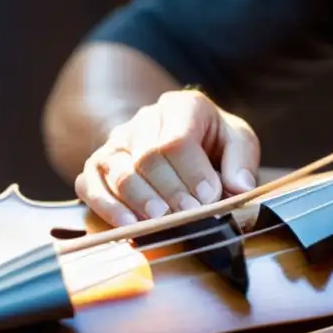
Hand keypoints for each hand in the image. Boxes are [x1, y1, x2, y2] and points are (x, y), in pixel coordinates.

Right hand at [75, 89, 259, 226]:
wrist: (178, 140)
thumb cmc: (211, 144)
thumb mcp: (237, 142)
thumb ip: (241, 162)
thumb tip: (240, 188)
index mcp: (182, 106)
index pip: (178, 139)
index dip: (192, 173)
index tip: (208, 198)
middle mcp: (145, 119)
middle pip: (148, 156)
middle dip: (170, 190)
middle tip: (188, 215)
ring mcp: (117, 142)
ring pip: (119, 171)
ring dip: (141, 200)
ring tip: (159, 222)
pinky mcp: (98, 167)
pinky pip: (91, 185)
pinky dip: (108, 208)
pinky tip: (128, 225)